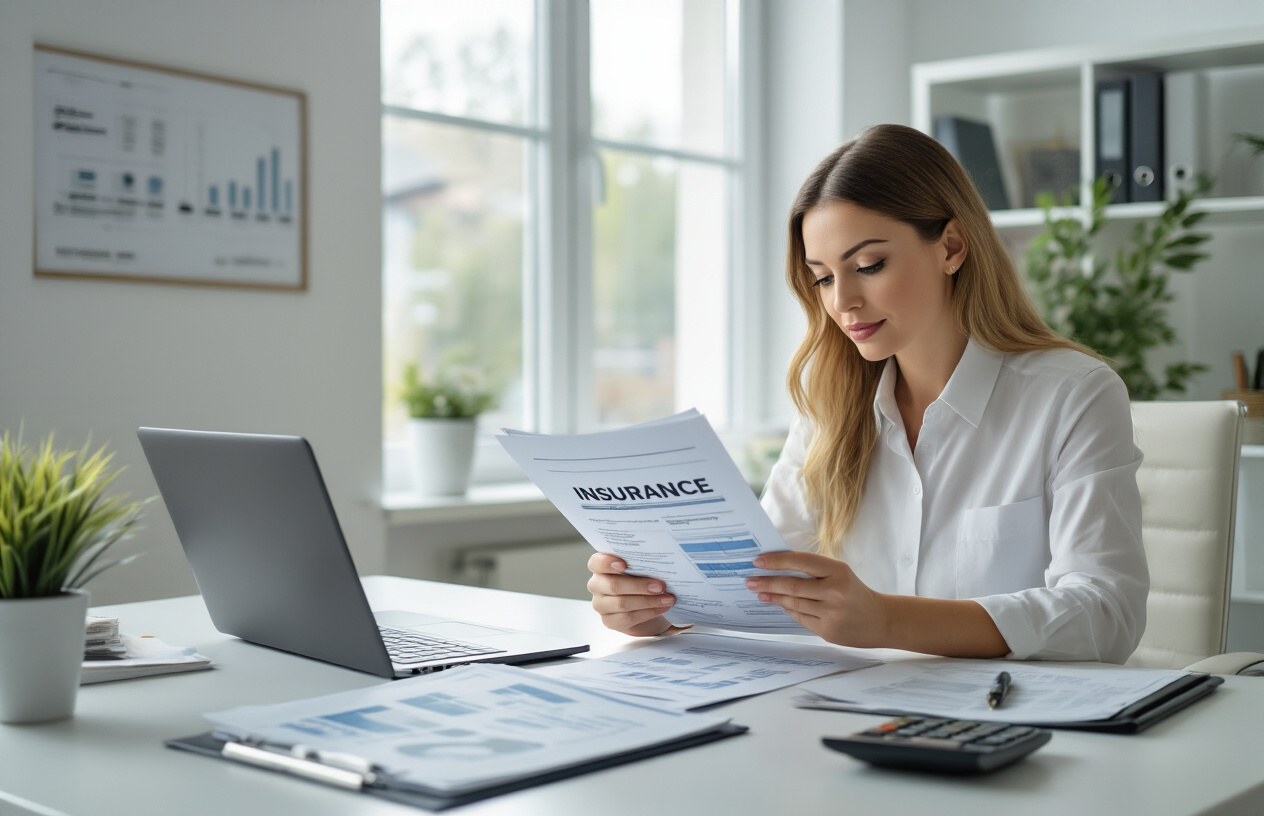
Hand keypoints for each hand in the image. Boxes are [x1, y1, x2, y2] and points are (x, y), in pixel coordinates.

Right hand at [586, 553, 680, 636]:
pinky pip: (628, 617)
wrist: (643, 604)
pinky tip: (662, 608)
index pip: (596, 562)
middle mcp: (596, 585)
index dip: (607, 563)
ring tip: (668, 598)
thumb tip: (660, 564)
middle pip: (613, 585)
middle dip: (639, 586)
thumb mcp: (639, 568)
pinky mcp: (609, 621)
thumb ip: (641, 564)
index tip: (624, 565)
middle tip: (661, 585)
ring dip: (648, 601)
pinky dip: (648, 612)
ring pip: (622, 603)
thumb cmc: (640, 579)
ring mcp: (601, 605)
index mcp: (600, 567)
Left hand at [744, 551, 889, 647]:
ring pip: (793, 604)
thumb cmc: (855, 592)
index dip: (777, 561)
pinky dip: (788, 610)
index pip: (801, 562)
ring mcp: (831, 613)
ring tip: (759, 592)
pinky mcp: (827, 630)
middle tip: (750, 580)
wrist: (881, 620)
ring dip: (773, 597)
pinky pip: (800, 618)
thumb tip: (778, 568)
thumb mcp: (839, 573)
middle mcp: (835, 591)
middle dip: (767, 582)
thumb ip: (813, 571)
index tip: (758, 561)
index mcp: (838, 571)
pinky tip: (778, 604)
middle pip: (792, 586)